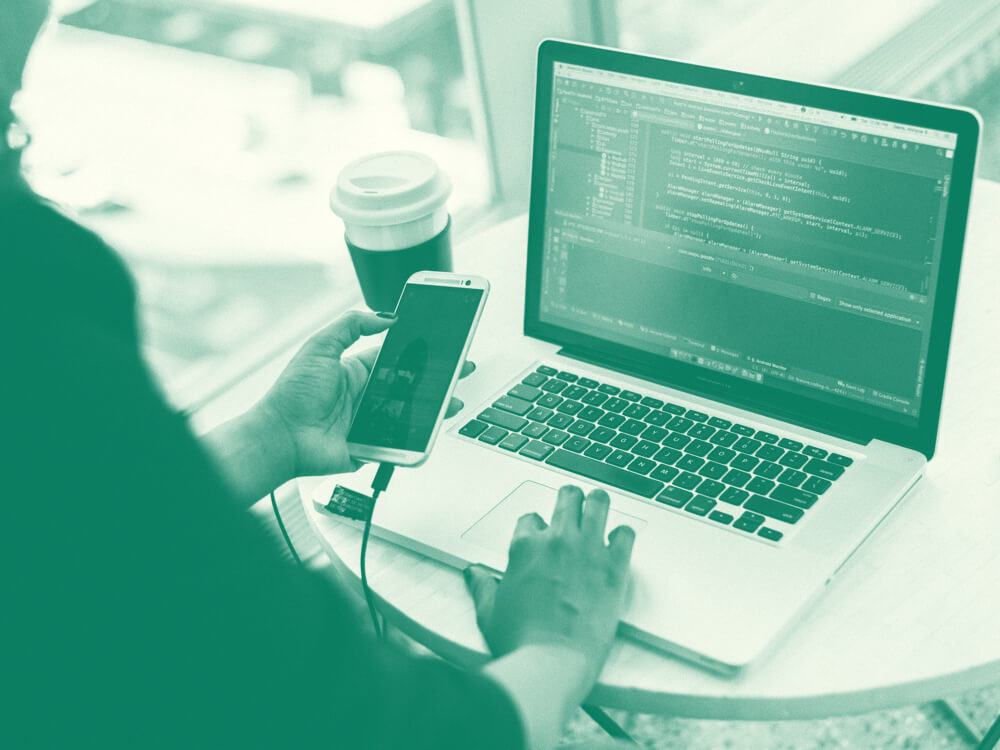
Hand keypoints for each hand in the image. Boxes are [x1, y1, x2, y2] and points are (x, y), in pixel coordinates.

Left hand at [254, 310, 473, 479]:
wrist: (280, 437)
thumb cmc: (292, 394)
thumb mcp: (320, 346)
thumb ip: (351, 325)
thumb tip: (384, 316)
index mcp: (356, 371)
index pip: (396, 358)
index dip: (419, 352)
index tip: (441, 344)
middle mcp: (366, 396)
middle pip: (410, 386)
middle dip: (437, 379)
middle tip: (460, 369)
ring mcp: (371, 422)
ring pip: (411, 414)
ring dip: (434, 407)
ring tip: (453, 400)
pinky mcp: (372, 446)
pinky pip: (400, 441)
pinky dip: (417, 437)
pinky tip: (433, 427)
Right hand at [464, 486, 634, 687]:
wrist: (551, 664)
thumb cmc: (520, 642)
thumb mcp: (489, 612)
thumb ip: (481, 586)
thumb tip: (473, 574)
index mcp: (525, 547)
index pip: (532, 519)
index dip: (537, 528)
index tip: (541, 538)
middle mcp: (557, 540)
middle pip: (568, 497)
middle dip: (570, 500)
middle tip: (574, 508)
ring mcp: (587, 550)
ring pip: (598, 503)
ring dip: (598, 504)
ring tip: (599, 509)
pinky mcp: (614, 567)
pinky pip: (625, 533)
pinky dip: (623, 535)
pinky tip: (619, 542)